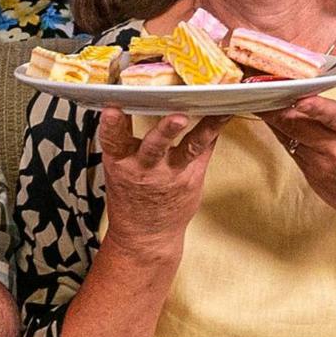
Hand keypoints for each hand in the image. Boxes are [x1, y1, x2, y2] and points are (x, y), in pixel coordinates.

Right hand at [95, 108, 226, 263]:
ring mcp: (171, 175)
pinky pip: (203, 151)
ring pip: (187, 150)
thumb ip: (123, 138)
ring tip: (216, 116)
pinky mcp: (191, 178)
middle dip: (165, 131)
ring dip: (202, 131)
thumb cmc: (131, 197)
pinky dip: (213, 132)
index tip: (112, 110)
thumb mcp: (118, 166)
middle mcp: (146, 169)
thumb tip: (126, 103)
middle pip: (155, 146)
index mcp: (121, 163)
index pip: (112, 140)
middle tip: (177, 116)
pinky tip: (224, 115)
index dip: (111, 125)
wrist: (146, 233)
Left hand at [261, 74, 335, 232]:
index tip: (300, 96)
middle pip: (301, 127)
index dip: (316, 107)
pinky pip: (291, 148)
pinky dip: (281, 131)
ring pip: (290, 136)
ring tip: (260, 96)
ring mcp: (322, 166)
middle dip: (279, 106)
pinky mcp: (311, 175)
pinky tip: (272, 116)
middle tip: (264, 86)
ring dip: (273, 117)